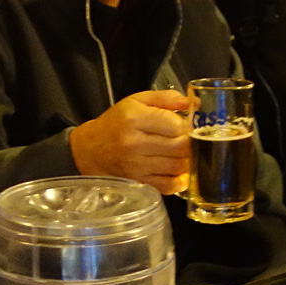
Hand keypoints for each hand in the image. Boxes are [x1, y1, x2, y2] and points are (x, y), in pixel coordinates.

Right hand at [69, 90, 193, 193]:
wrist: (91, 150)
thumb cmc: (116, 123)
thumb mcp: (136, 101)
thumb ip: (166, 98)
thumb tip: (194, 103)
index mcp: (135, 119)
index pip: (176, 125)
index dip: (188, 126)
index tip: (187, 125)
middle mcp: (135, 144)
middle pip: (180, 147)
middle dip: (191, 143)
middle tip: (189, 139)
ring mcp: (136, 166)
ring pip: (178, 166)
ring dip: (187, 160)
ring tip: (183, 153)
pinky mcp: (139, 182)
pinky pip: (168, 185)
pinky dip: (180, 180)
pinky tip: (179, 171)